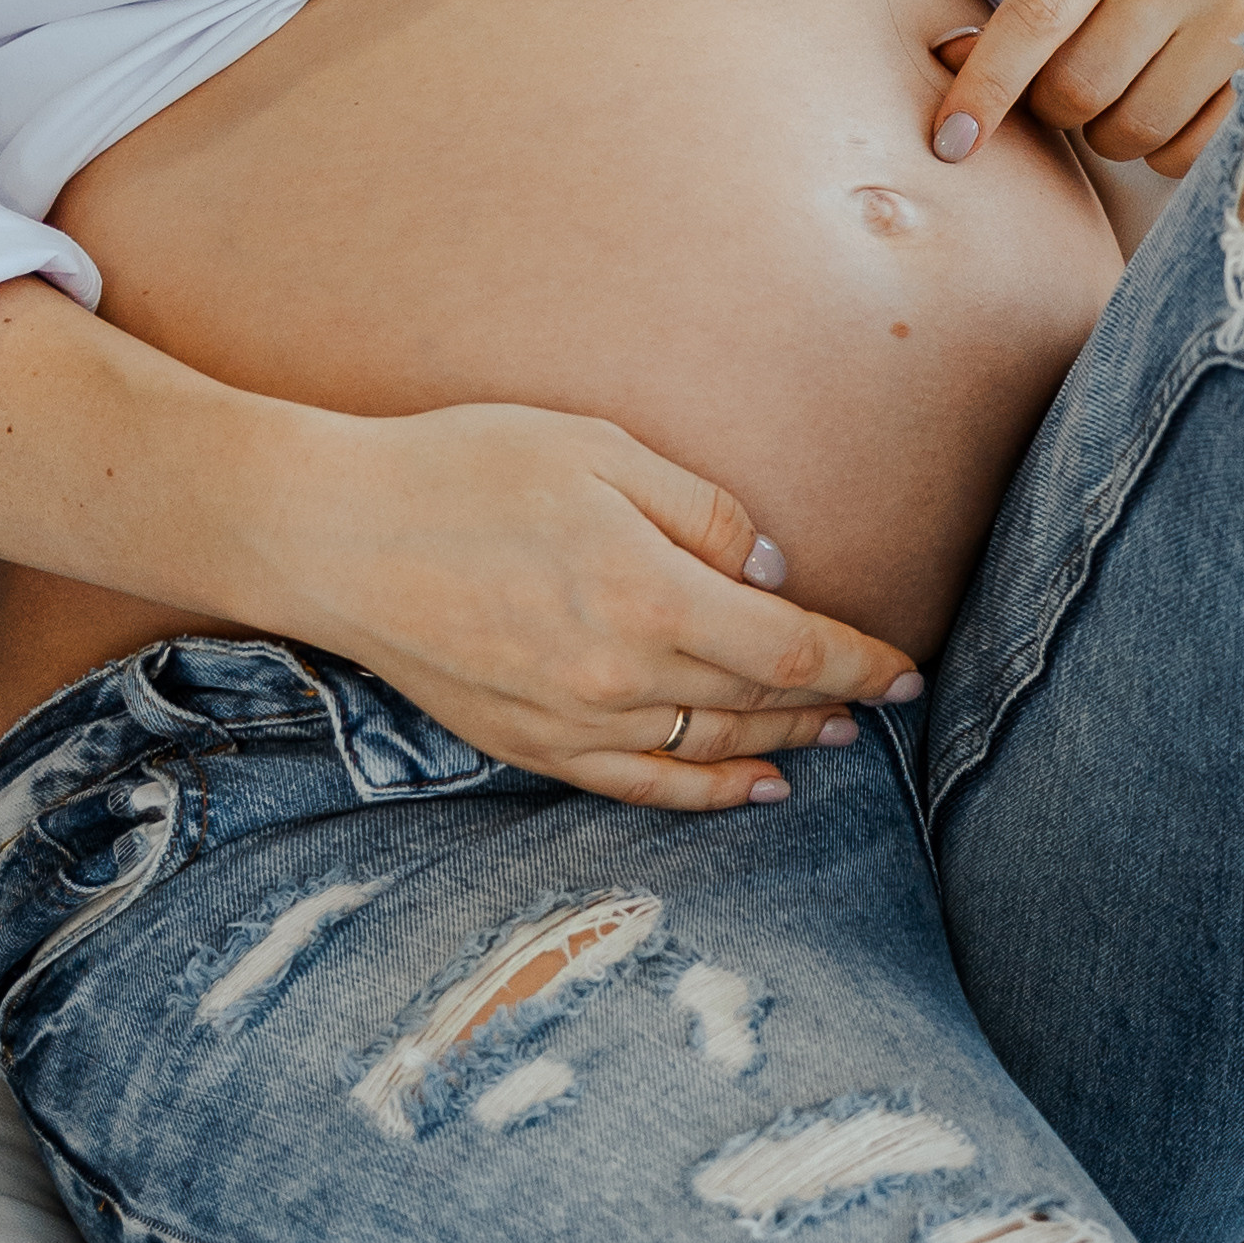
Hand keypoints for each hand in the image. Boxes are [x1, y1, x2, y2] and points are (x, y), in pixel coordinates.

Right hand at [274, 399, 922, 812]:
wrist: (335, 536)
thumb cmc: (466, 469)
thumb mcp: (596, 451)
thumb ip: (697, 509)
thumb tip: (767, 568)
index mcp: (649, 594)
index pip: (790, 650)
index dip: (861, 665)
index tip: (908, 672)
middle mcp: (622, 677)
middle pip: (760, 705)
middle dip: (833, 704)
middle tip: (883, 698)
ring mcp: (575, 723)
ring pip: (711, 748)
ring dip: (781, 744)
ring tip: (833, 737)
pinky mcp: (532, 745)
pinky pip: (643, 785)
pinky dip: (706, 791)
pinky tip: (749, 788)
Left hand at [929, 0, 1243, 178]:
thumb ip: (1029, 4)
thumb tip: (951, 62)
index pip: (1035, 18)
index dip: (985, 89)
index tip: (950, 142)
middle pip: (1079, 88)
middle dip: (1056, 109)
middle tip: (1072, 86)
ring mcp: (1242, 13)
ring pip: (1132, 130)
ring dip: (1110, 134)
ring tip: (1130, 89)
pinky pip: (1187, 153)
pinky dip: (1163, 150)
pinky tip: (1176, 105)